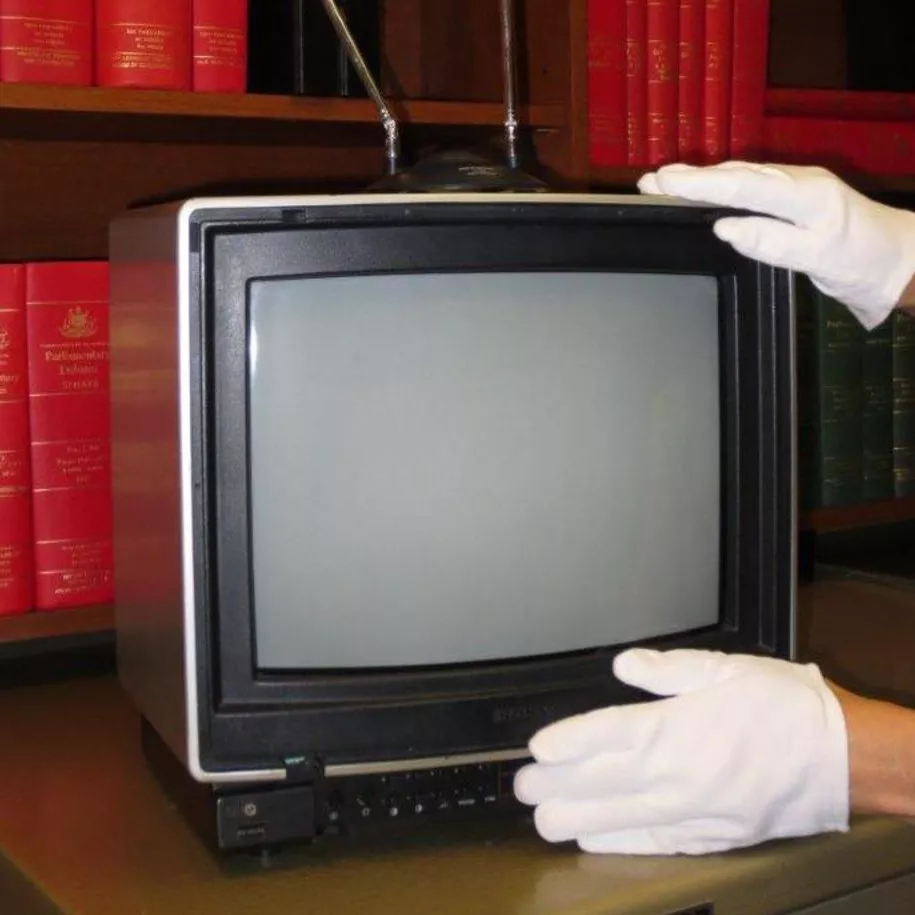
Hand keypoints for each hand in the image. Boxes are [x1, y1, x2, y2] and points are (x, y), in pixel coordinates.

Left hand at [513, 648, 848, 854]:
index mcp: (676, 726)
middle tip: (522, 787)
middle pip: (600, 782)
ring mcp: (691, 810)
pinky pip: (652, 842)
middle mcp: (676, 772)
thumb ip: (668, 669)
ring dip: (575, 817)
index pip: (606, 734)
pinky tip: (590, 840)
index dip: (567, 741)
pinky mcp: (708, 834)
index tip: (536, 748)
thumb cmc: (782, 706)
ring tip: (541, 817)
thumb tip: (624, 665)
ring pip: (618, 820)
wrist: (838, 757)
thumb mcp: (724, 669)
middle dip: (555, 786)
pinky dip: (617, 841)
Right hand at [638, 161, 914, 329]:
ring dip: (701, 179)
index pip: (743, 185)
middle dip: (689, 177)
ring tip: (662, 183)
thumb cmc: (861, 261)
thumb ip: (772, 243)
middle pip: (736, 174)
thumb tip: (724, 228)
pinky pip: (749, 186)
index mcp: (804, 195)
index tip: (663, 183)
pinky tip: (701, 189)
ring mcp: (795, 187)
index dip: (699, 184)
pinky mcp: (793, 198)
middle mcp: (797, 182)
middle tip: (648, 181)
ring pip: (740, 176)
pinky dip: (719, 186)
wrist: (896, 259)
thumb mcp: (820, 259)